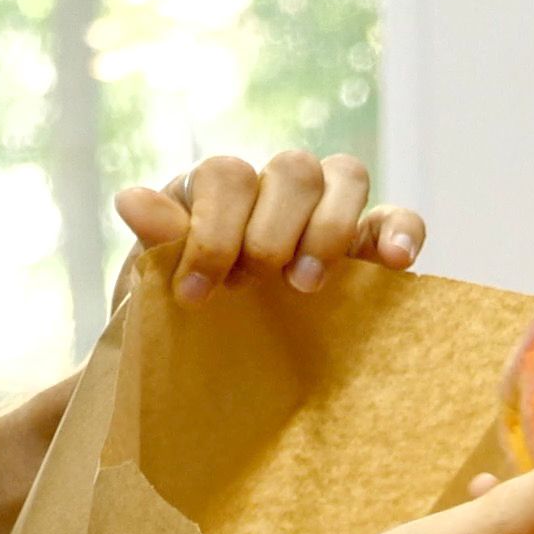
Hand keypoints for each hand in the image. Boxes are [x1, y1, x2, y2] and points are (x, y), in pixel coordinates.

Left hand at [116, 152, 424, 303]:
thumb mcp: (154, 288)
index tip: (196, 294)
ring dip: (329, 230)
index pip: (228, 176)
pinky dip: (401, 231)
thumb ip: (157, 243)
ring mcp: (322, 211)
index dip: (214, 231)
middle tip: (255, 285)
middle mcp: (271, 188)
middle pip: (292, 169)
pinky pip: (394, 219)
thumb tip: (132, 199)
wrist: (197, 364)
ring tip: (306, 287)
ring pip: (345, 177)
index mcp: (215, 190)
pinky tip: (395, 263)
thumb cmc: (175, 320)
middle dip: (272, 232)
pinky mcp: (364, 244)